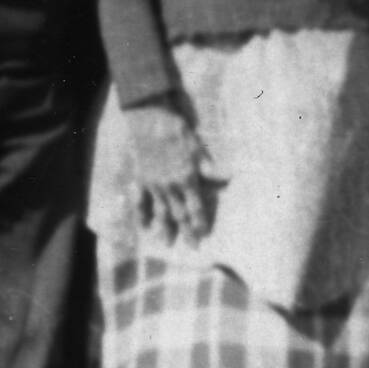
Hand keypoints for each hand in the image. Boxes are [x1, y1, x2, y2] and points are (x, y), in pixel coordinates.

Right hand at [127, 102, 210, 245]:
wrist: (148, 121)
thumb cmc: (176, 131)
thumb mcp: (197, 148)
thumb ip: (209, 167)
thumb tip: (228, 176)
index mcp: (187, 179)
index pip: (196, 207)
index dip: (200, 222)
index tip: (203, 235)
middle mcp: (170, 186)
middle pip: (179, 214)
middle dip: (186, 231)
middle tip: (191, 247)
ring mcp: (153, 185)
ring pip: (160, 211)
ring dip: (164, 228)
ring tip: (167, 243)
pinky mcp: (140, 179)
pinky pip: (140, 201)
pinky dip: (141, 214)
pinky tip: (143, 226)